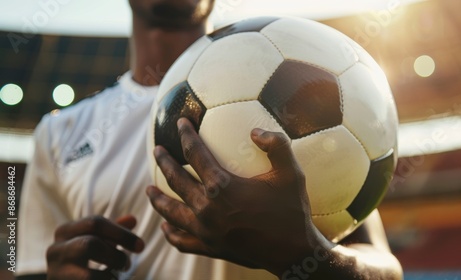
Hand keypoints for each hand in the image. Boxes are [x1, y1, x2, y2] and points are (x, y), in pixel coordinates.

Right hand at [46, 215, 144, 279]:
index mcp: (65, 231)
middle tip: (127, 265)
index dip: (122, 234)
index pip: (95, 223)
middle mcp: (55, 250)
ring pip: (88, 275)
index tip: (140, 246)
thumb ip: (114, 231)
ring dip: (110, 278)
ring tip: (117, 276)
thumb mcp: (98, 240)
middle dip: (115, 256)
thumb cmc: (83, 259)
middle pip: (90, 244)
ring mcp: (55, 273)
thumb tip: (133, 219)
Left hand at [147, 118, 328, 274]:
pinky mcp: (209, 247)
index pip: (195, 153)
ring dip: (158, 199)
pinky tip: (166, 227)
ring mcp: (205, 230)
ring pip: (171, 211)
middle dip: (164, 162)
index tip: (181, 122)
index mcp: (222, 186)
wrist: (292, 252)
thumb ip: (276, 145)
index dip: (186, 135)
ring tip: (149, 190)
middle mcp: (207, 208)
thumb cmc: (291, 211)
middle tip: (157, 151)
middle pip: (176, 180)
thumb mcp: (291, 173)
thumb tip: (255, 132)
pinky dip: (171, 233)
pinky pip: (181, 240)